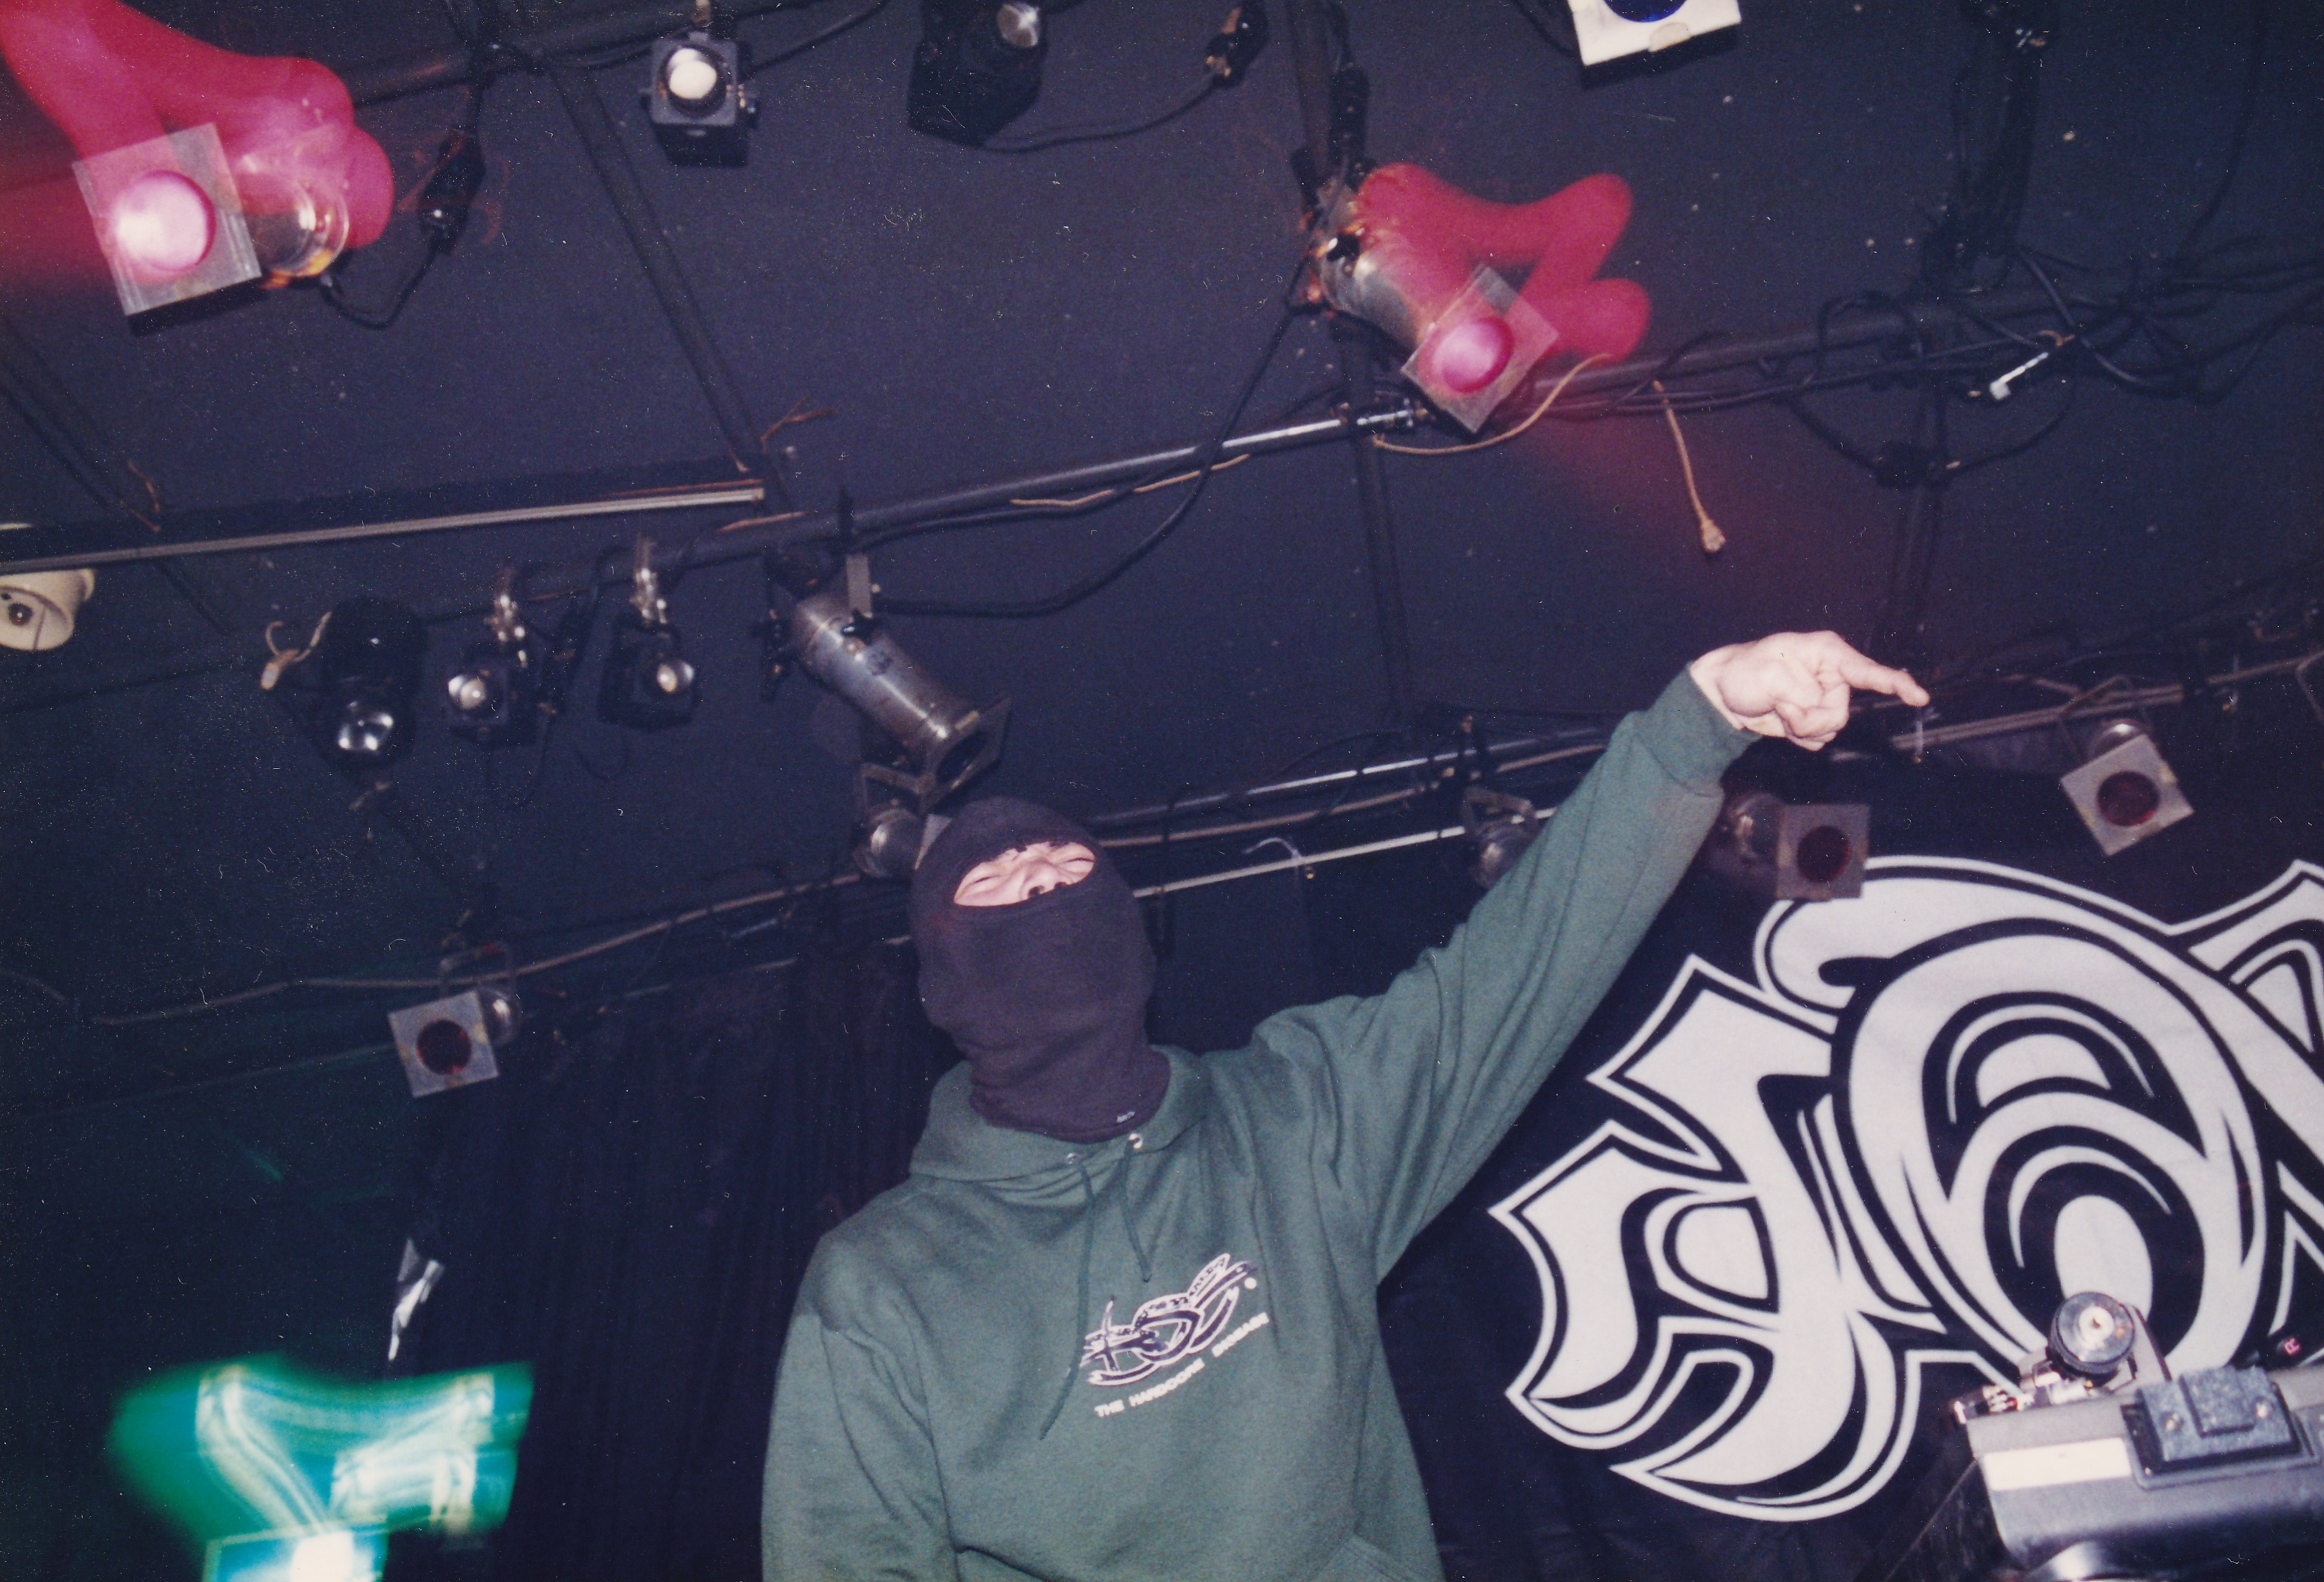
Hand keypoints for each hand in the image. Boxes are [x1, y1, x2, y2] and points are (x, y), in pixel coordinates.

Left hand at [1688, 631, 1929, 750]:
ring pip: (1831, 729)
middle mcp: (1832, 676)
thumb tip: (1816, 708)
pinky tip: (1783, 720)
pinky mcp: (1814, 718)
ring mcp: (1824, 698)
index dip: (1895, 684)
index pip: (1867, 671)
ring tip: (1780, 709)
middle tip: (1782, 707)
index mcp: (1827, 654)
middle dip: (1809, 718)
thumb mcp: (1769, 676)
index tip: (1919, 697)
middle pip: (1841, 713)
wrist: (1723, 694)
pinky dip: (1798, 735)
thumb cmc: (1744, 672)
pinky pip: (1819, 738)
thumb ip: (1801, 694)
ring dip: (1801, 727)